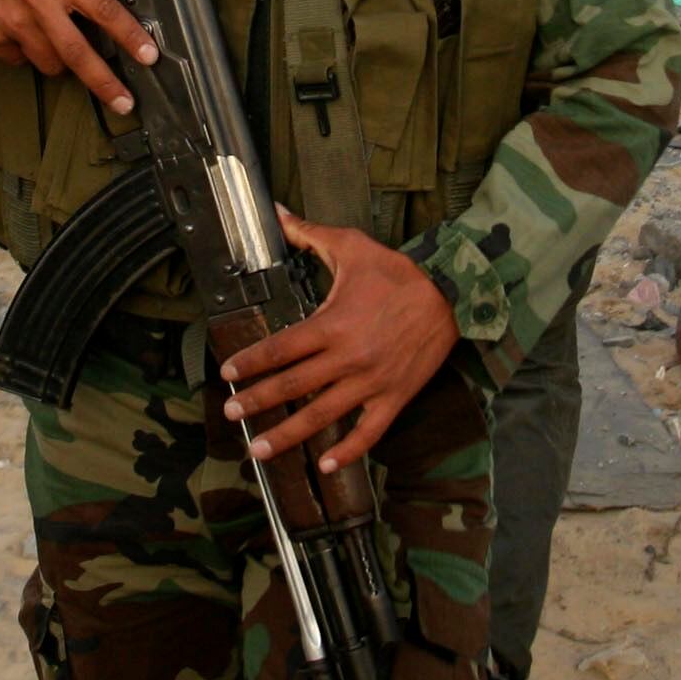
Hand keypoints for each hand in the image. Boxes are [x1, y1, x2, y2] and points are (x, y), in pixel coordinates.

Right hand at [0, 0, 156, 115]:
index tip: (150, 57)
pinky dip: (25, 52)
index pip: (105, 11)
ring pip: (51, 64)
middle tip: (125, 103)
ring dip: (58, 60)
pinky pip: (20, 60)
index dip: (131, 37)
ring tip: (49, 35)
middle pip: (80, 55)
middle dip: (106, 84)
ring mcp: (15, 26)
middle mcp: (40, 5)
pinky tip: (16, 28)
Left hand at [219, 208, 457, 474]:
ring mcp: (370, 382)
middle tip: (231, 412)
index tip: (228, 373)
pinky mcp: (394, 397)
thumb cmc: (399, 271)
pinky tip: (325, 466)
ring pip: (322, 415)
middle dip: (257, 401)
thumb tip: (277, 213)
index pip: (281, 348)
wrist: (452, 294)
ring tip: (260, 449)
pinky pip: (368, 432)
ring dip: (288, 435)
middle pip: (292, 385)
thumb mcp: (352, 246)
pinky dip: (347, 451)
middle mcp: (347, 358)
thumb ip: (310, 234)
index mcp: (332, 324)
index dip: (251, 361)